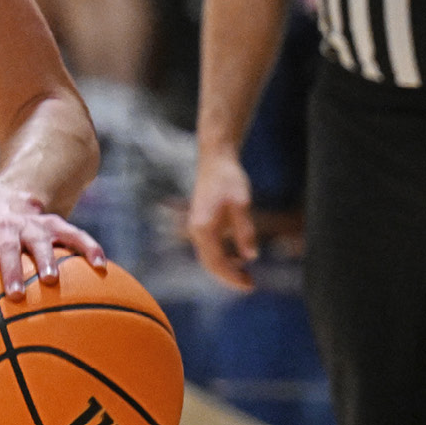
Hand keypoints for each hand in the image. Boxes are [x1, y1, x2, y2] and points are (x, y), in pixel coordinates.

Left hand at [0, 191, 105, 310]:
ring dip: (46, 259)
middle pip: (5, 247)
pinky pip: (74, 234)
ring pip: (39, 240)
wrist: (7, 199)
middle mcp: (3, 229)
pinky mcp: (55, 223)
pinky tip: (102, 266)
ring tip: (51, 282)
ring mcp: (30, 226)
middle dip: (10, 270)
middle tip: (15, 296)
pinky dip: (88, 247)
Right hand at [186, 151, 256, 290]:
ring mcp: (198, 227)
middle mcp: (196, 230)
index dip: (232, 278)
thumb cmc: (228, 179)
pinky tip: (239, 259)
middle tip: (251, 285)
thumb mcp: (241, 204)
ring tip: (247, 276)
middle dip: (229, 277)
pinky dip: (223, 258)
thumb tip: (250, 257)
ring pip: (209, 257)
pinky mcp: (203, 223)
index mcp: (203, 227)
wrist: (215, 160)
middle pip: (210, 264)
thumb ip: (244, 231)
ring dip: (226, 269)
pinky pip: (211, 248)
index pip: (216, 262)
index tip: (250, 286)